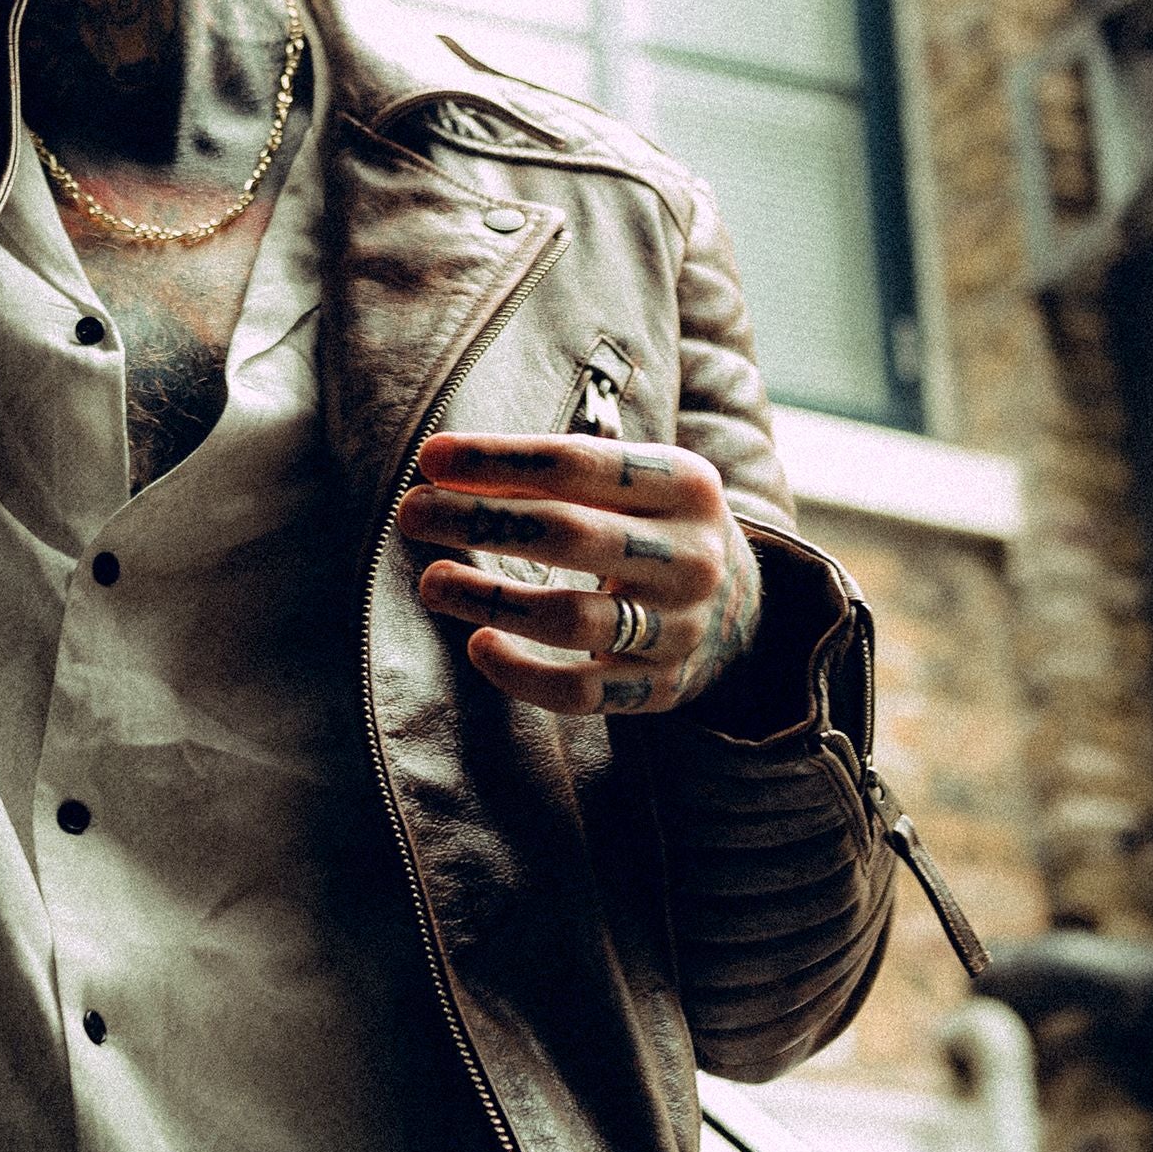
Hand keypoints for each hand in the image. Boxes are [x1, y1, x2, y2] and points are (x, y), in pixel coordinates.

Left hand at [402, 431, 762, 718]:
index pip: (578, 463)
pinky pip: (580, 693)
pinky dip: (521, 675)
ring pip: (571, 620)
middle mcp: (691, 556)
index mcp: (686, 487)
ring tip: (432, 583)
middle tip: (411, 514)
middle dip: (479, 521)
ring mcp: (680, 627)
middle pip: (569, 535)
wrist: (740, 611)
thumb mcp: (636, 485)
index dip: (498, 460)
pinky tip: (479, 646)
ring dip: (488, 599)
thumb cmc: (654, 529)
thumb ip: (558, 474)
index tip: (430, 458)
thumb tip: (443, 467)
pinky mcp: (661, 687)